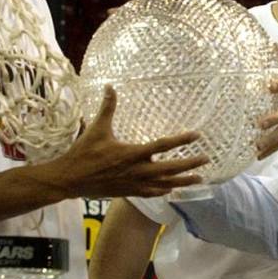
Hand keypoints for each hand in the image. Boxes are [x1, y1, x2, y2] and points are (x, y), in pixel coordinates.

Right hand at [56, 86, 207, 197]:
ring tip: (200, 179)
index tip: (197, 135)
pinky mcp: (129, 192)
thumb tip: (110, 86)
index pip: (162, 145)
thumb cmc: (84, 153)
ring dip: (183, 181)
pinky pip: (152, 193)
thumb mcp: (97, 128)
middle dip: (190, 165)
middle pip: (170, 168)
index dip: (181, 140)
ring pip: (165, 184)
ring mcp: (134, 184)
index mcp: (132, 153)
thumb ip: (108, 107)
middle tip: (207, 160)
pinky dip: (164, 190)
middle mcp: (137, 170)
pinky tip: (173, 189)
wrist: (71, 180)